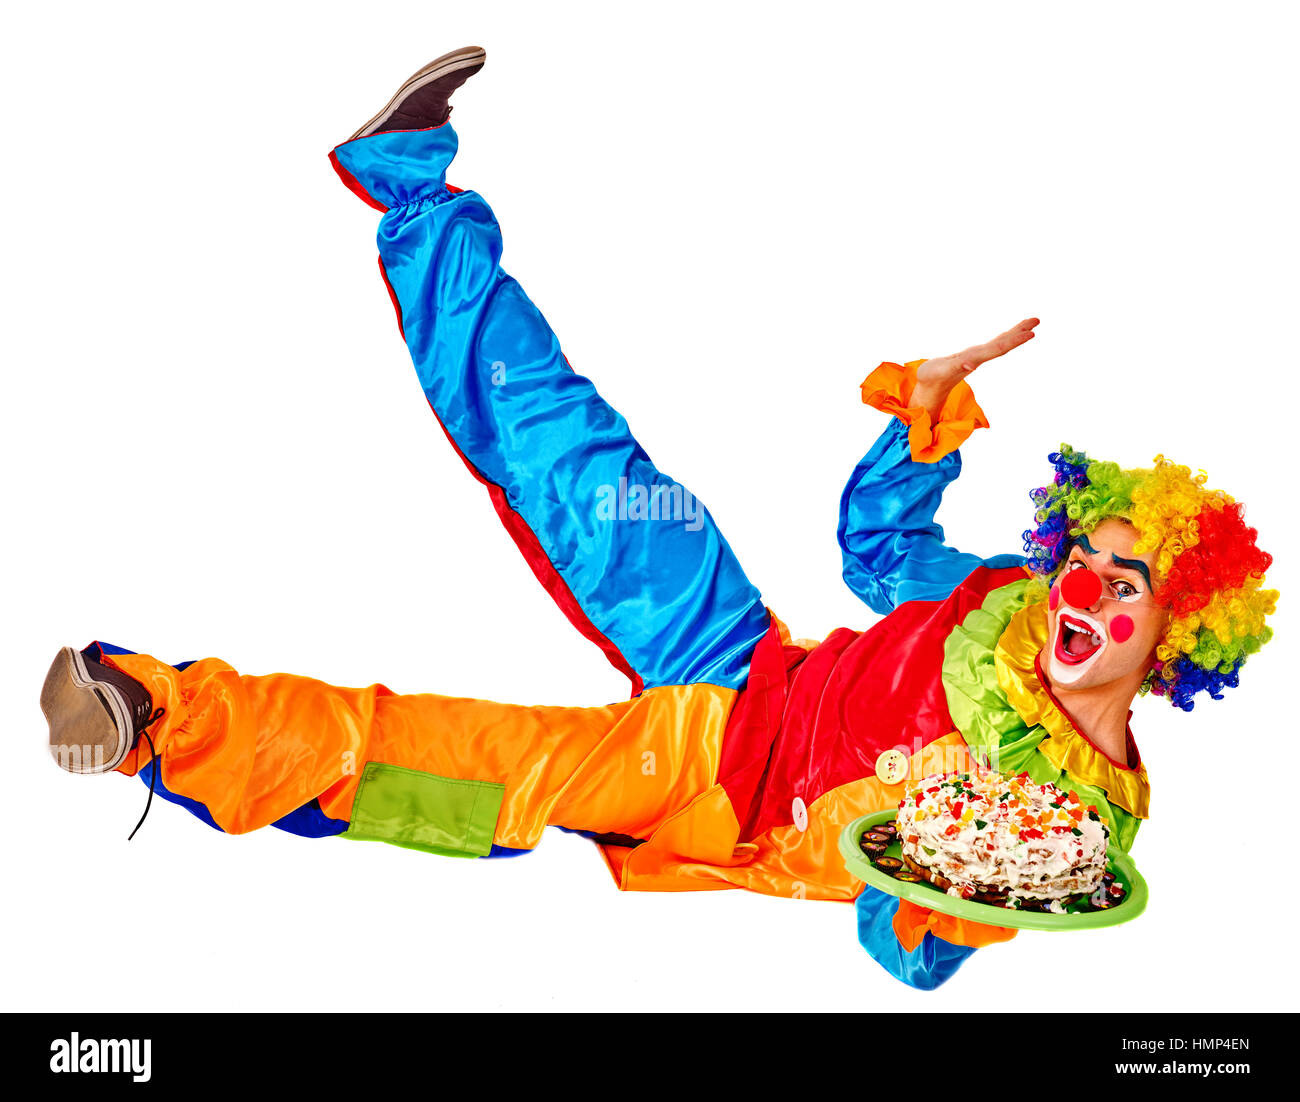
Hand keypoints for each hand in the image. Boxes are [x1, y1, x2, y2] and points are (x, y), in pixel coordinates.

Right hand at [911, 318, 1039, 419]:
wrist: (930, 388)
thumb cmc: (932, 378)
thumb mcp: (941, 371)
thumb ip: (956, 366)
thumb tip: (971, 364)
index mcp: (974, 358)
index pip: (998, 348)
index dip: (1014, 340)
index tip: (1030, 333)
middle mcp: (978, 357)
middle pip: (1003, 344)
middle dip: (1019, 333)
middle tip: (1037, 320)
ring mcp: (976, 357)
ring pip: (1000, 343)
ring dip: (1015, 334)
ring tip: (1031, 323)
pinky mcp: (972, 356)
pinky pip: (992, 345)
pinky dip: (1004, 338)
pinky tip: (1010, 334)